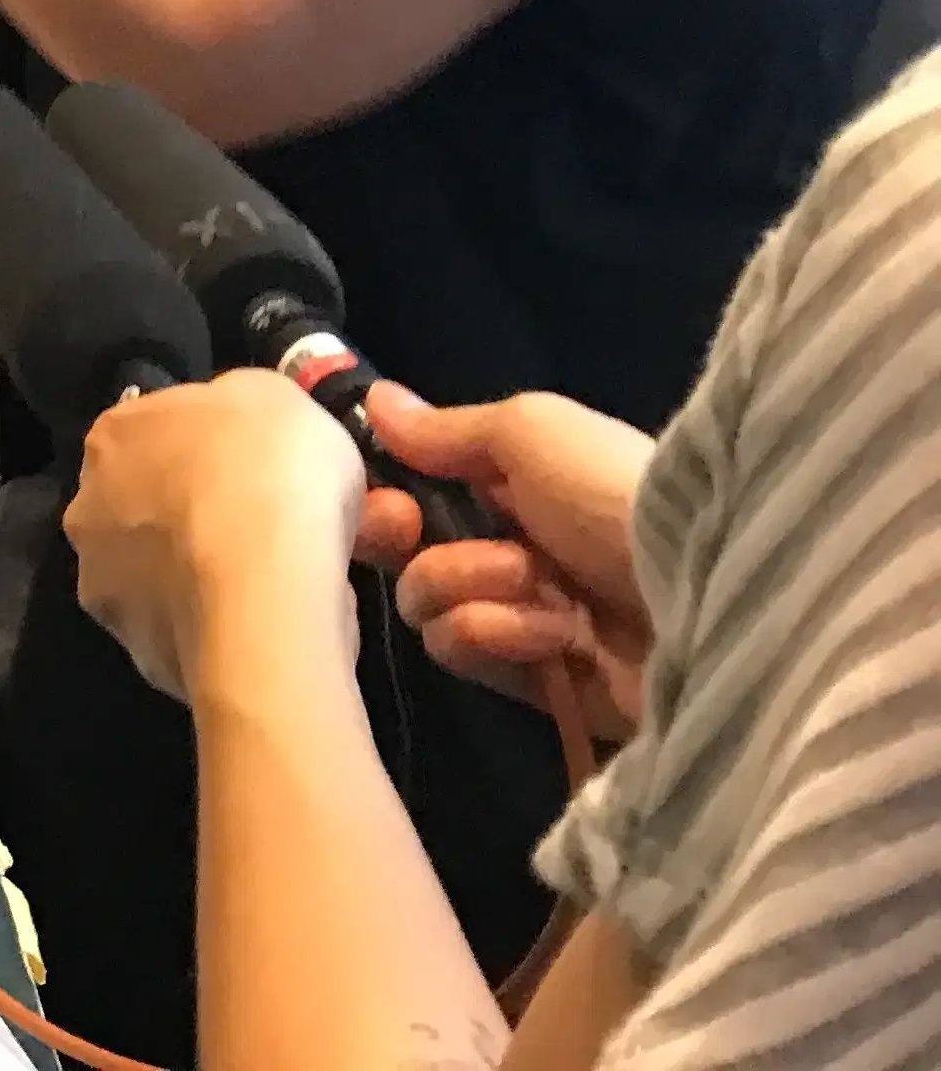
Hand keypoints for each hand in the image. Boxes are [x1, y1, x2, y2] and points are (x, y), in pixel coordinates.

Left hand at [67, 373, 366, 705]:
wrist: (265, 585)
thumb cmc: (272, 472)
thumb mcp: (277, 398)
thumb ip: (241, 405)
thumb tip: (234, 424)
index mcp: (113, 433)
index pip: (153, 432)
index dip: (204, 451)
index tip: (247, 471)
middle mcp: (86, 504)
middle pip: (138, 503)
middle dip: (183, 515)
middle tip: (250, 529)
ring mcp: (100, 579)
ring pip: (148, 572)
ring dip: (188, 575)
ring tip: (255, 587)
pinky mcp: (130, 646)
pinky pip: (173, 630)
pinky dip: (205, 627)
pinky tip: (249, 628)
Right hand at [356, 383, 655, 734]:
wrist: (710, 597)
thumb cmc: (613, 493)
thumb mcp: (534, 433)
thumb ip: (448, 429)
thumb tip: (373, 401)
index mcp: (518, 486)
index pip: (420, 490)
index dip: (389, 492)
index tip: (392, 496)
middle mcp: (515, 549)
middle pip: (409, 553)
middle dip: (415, 544)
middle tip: (447, 540)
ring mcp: (525, 617)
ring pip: (428, 605)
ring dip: (469, 588)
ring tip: (540, 588)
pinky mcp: (536, 683)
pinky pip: (467, 654)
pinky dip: (498, 635)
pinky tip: (557, 634)